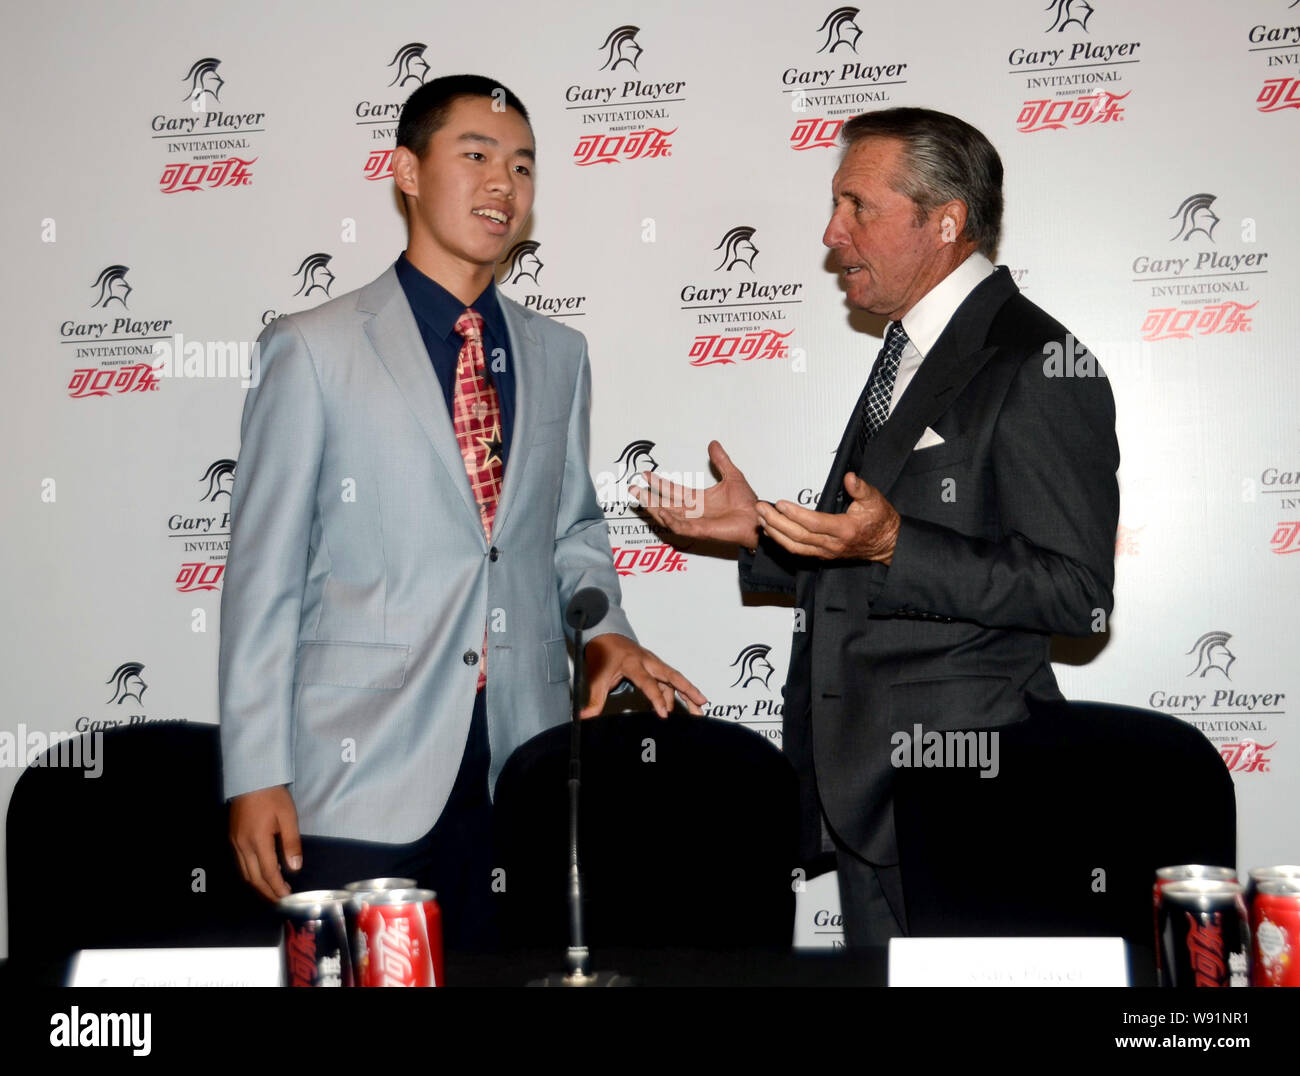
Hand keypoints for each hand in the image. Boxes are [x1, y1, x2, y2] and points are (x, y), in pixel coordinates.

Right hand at [229, 785, 301, 900]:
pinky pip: (240, 864)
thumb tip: (294, 868)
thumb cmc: (272, 796)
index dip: (277, 888)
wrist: (250, 779)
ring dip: (258, 886)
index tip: (287, 897)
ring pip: (245, 873)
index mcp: (258, 841)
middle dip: (267, 892)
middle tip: (280, 901)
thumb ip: (291, 843)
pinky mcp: (233, 838)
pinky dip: (250, 874)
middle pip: (254, 878)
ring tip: (271, 892)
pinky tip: (260, 875)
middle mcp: (243, 845)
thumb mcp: (288, 817)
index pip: (268, 873)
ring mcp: (235, 842)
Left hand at [582, 633, 706, 718]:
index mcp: (633, 663)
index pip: (648, 683)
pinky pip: (670, 681)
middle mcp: (648, 662)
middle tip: (702, 704)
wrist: (606, 636)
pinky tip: (683, 706)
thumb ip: (594, 699)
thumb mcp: (596, 677)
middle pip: (673, 676)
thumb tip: (584, 718)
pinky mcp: (656, 668)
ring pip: (675, 680)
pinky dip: (678, 693)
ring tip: (699, 712)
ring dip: (688, 694)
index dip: (657, 699)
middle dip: (689, 690)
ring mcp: (654, 664)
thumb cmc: (602, 655)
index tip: (664, 715)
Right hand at [631, 440, 760, 548]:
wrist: (757, 517)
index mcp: (698, 499)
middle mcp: (693, 511)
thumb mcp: (732, 476)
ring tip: (640, 498)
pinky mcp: (701, 530)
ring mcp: (695, 522)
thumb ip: (721, 461)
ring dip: (653, 508)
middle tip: (632, 489)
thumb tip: (713, 444)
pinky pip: (681, 527)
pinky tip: (661, 510)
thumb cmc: (747, 503)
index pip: (673, 490)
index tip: (645, 475)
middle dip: (647, 497)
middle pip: (664, 504)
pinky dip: (670, 520)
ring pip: (668, 516)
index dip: (659, 483)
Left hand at [756, 472, 899, 562]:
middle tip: (761, 509)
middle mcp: (832, 544)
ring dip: (775, 533)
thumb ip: (860, 488)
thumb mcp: (875, 499)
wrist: (887, 544)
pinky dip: (782, 541)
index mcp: (845, 529)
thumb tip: (850, 477)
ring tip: (761, 518)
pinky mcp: (822, 554)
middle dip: (776, 523)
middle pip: (798, 536)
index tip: (780, 504)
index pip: (814, 523)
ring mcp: (826, 552)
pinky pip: (798, 550)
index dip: (795, 514)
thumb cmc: (880, 520)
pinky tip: (771, 531)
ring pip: (795, 546)